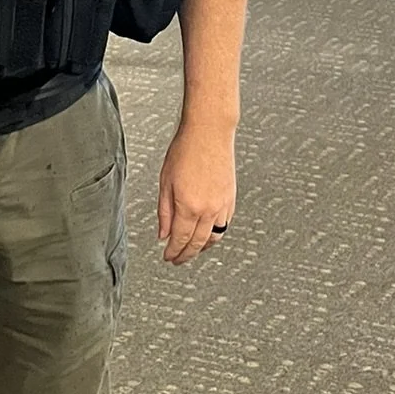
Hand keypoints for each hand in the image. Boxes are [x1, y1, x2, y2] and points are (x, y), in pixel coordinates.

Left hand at [156, 123, 235, 264]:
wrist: (209, 133)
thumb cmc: (185, 150)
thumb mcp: (165, 182)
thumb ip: (164, 212)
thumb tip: (163, 233)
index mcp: (188, 206)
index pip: (180, 239)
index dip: (173, 252)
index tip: (168, 257)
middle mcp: (208, 209)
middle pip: (197, 243)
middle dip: (186, 255)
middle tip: (177, 260)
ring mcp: (222, 205)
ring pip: (213, 237)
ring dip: (202, 248)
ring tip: (192, 251)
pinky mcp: (231, 199)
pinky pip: (224, 225)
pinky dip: (215, 235)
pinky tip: (208, 234)